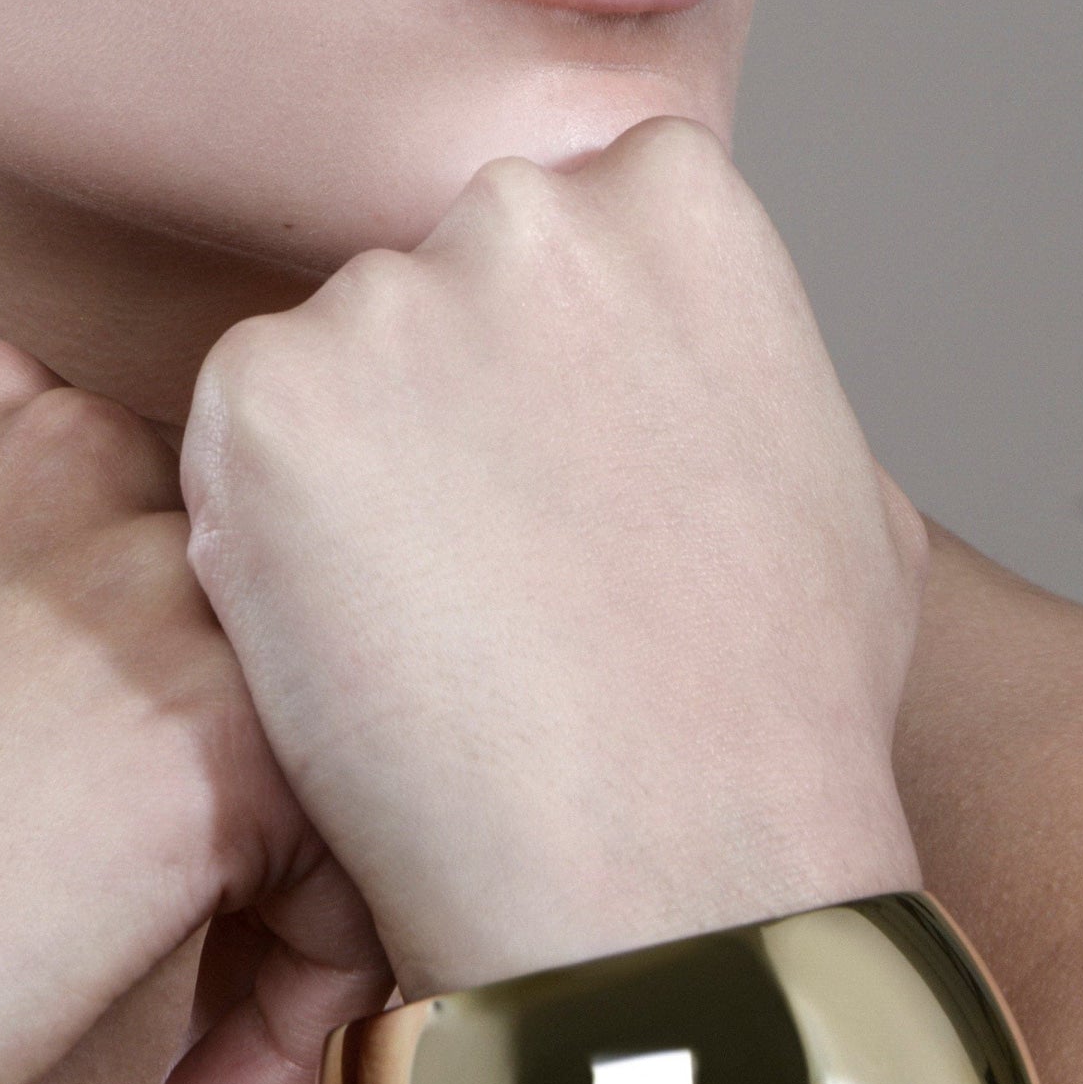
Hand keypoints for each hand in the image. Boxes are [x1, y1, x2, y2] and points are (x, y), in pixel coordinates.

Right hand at [0, 338, 389, 1083]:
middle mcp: (100, 458)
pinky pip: (350, 880)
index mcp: (9, 415)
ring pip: (347, 755)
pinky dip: (293, 1025)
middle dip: (272, 831)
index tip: (148, 873)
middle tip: (198, 1005)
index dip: (194, 721)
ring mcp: (165, 587)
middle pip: (297, 643)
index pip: (210, 545)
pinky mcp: (221, 735)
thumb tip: (81, 515)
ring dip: (293, 948)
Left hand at [175, 118, 925, 1009]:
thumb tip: (690, 367)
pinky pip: (238, 440)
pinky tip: (352, 637)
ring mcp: (385, 299)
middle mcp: (523, 212)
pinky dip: (265, 530)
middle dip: (446, 391)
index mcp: (673, 201)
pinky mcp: (262, 399)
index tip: (562, 466)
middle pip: (437, 275)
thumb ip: (740, 376)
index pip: (570, 221)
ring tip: (428, 623)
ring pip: (331, 362)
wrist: (665, 882)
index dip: (554, 357)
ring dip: (350, 465)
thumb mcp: (843, 495)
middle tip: (486, 555)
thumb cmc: (779, 722)